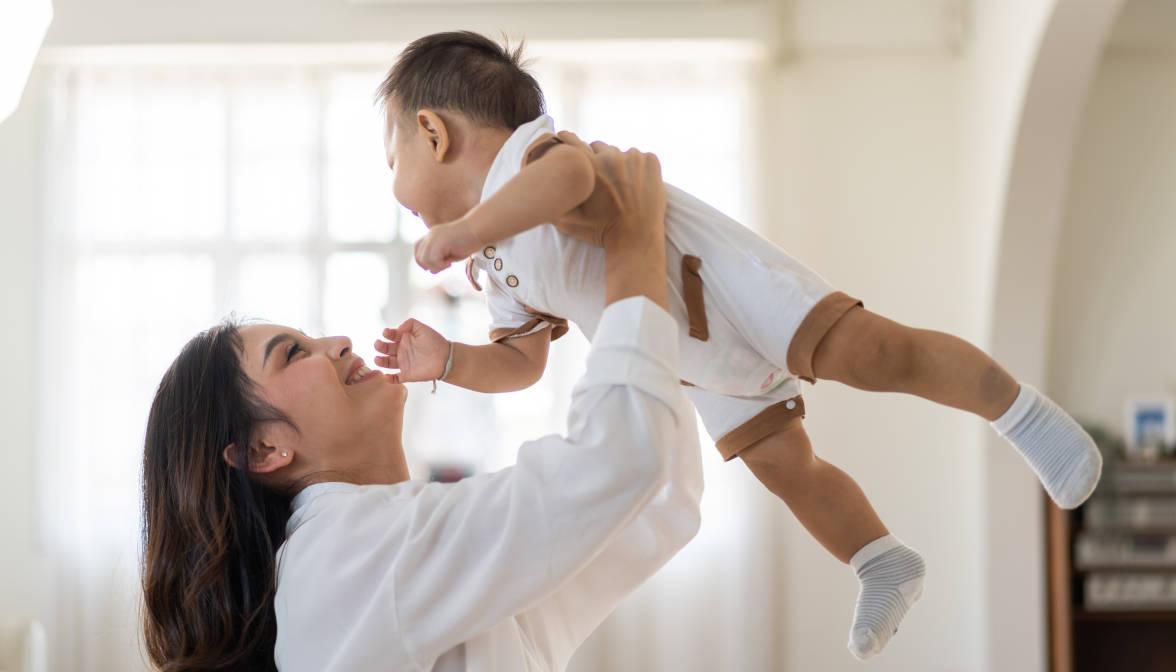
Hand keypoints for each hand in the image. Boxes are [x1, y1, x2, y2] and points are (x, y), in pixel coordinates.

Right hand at [374, 319, 449, 382]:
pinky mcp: (407, 374)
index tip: (386, 333)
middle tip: (378, 344)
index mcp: (405, 339)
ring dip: (381, 361)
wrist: (446, 358)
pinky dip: (389, 379)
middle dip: (380, 346)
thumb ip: (410, 324)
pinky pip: (395, 378)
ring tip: (377, 359)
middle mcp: (402, 351)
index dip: (387, 334)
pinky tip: (385, 376)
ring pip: (388, 363)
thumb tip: (398, 329)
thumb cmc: (435, 342)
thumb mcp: (422, 328)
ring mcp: (404, 363)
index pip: (391, 336)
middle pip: (386, 349)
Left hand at [414, 219, 481, 273]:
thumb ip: (439, 259)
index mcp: (432, 235)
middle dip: (430, 266)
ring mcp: (434, 238)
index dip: (425, 261)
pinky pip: (433, 260)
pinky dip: (440, 265)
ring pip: (424, 259)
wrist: (479, 229)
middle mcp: (430, 235)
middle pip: (419, 256)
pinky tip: (450, 263)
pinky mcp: (440, 242)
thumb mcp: (451, 251)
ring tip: (448, 264)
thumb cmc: (469, 241)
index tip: (440, 264)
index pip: (418, 249)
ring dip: (435, 266)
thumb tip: (431, 271)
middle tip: (445, 265)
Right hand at [552, 131, 665, 250]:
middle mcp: (610, 156)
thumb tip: (534, 183)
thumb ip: (550, 198)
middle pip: (599, 148)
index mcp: (588, 166)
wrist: (635, 239)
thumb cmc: (598, 231)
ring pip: (621, 153)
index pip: (571, 140)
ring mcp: (633, 157)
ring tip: (621, 186)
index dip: (568, 141)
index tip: (567, 143)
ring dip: (620, 165)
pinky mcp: (651, 161)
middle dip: (598, 160)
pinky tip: (636, 186)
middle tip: (602, 181)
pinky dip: (639, 168)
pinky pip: (642, 157)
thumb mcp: (565, 218)